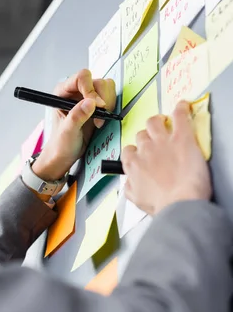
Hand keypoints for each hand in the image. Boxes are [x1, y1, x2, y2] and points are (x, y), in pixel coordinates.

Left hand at [32, 69, 116, 179]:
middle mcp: (75, 91)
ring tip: (99, 120)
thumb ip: (77, 116)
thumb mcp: (67, 132)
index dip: (91, 90)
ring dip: (108, 103)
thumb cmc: (61, 143)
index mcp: (63, 92)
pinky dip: (111, 107)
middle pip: (97, 81)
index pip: (81, 78)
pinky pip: (110, 96)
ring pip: (106, 86)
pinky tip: (101, 121)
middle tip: (98, 117)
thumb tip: (90, 102)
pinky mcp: (97, 104)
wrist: (65, 154)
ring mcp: (87, 96)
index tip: (97, 106)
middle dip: (102, 98)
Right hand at [122, 101, 211, 215]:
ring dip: (158, 121)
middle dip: (147, 137)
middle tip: (156, 141)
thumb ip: (130, 187)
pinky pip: (179, 116)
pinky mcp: (182, 138)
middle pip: (141, 135)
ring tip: (165, 123)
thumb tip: (128, 182)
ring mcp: (162, 142)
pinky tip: (183, 107)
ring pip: (154, 122)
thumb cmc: (161, 205)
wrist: (180, 204)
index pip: (128, 151)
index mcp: (133, 165)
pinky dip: (181, 110)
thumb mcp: (137, 200)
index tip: (142, 155)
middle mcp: (144, 150)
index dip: (136, 151)